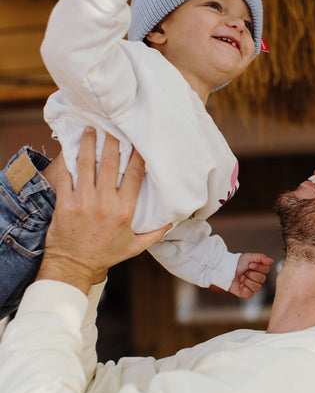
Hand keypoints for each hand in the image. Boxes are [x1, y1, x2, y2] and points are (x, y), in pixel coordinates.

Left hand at [37, 128, 171, 293]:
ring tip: (90, 129)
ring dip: (89, 144)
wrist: (73, 265)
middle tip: (113, 126)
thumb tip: (172, 222)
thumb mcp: (134, 247)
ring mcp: (83, 201)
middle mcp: (105, 203)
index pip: (135, 176)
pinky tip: (69, 147)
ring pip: (87, 165)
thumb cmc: (105, 255)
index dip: (138, 156)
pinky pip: (66, 176)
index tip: (139, 142)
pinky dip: (67, 160)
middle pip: (111, 164)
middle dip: (112, 142)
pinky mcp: (65, 203)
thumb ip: (155, 233)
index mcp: (124, 211)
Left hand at [229, 253, 273, 298]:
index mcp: (259, 269)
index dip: (258, 268)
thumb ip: (261, 258)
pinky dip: (245, 289)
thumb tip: (272, 261)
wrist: (225, 269)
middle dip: (252, 274)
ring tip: (241, 278)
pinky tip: (240, 285)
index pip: (266, 270)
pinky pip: (250, 294)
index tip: (250, 265)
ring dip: (247, 281)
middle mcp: (257, 278)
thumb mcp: (249, 257)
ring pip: (257, 287)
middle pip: (262, 279)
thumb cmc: (236, 262)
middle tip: (244, 272)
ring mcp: (252, 286)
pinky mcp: (246, 293)